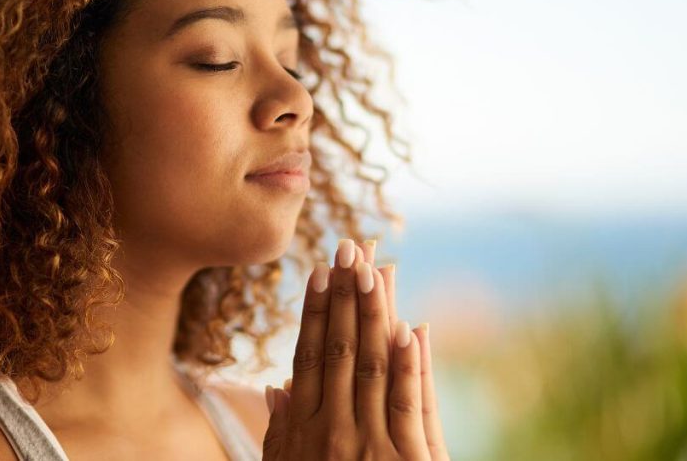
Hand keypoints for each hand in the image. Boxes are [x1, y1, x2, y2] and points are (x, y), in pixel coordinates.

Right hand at [262, 238, 449, 459]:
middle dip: (345, 295)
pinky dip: (410, 366)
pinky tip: (410, 328)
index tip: (319, 270)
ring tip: (376, 268)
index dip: (314, 311)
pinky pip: (407, 407)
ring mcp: (367, 446)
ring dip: (374, 314)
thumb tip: (276, 387)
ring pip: (370, 366)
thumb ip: (280, 432)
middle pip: (337, 350)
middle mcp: (330, 431)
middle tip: (350, 246)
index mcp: (302, 430)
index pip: (307, 356)